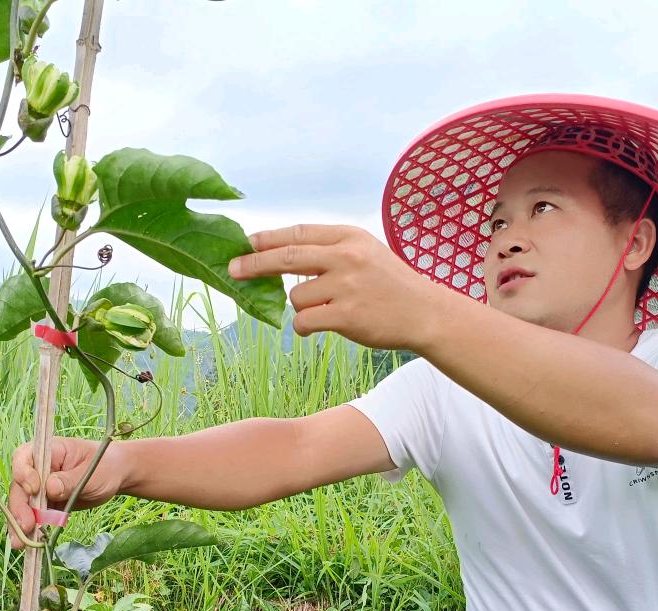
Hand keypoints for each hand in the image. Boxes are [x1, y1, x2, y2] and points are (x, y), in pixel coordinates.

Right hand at [8, 437, 127, 548]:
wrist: (115, 476)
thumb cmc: (105, 466)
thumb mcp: (91, 472)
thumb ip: (70, 480)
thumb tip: (49, 488)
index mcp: (49, 451)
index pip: (24, 457)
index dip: (24, 473)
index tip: (34, 489)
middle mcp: (38, 468)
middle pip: (19, 486)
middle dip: (19, 507)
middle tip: (25, 526)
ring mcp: (39, 487)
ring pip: (22, 505)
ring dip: (19, 524)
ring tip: (20, 543)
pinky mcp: (44, 503)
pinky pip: (33, 516)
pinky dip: (30, 530)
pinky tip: (29, 544)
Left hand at [227, 224, 441, 350]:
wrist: (424, 313)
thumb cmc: (390, 284)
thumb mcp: (366, 252)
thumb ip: (330, 250)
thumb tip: (282, 253)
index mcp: (349, 238)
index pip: (299, 234)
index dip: (268, 239)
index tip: (245, 243)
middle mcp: (346, 257)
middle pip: (286, 257)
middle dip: (254, 264)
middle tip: (232, 270)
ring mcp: (346, 286)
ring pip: (296, 297)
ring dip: (302, 308)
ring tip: (326, 311)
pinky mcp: (346, 316)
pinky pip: (304, 321)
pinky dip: (304, 327)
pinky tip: (318, 328)